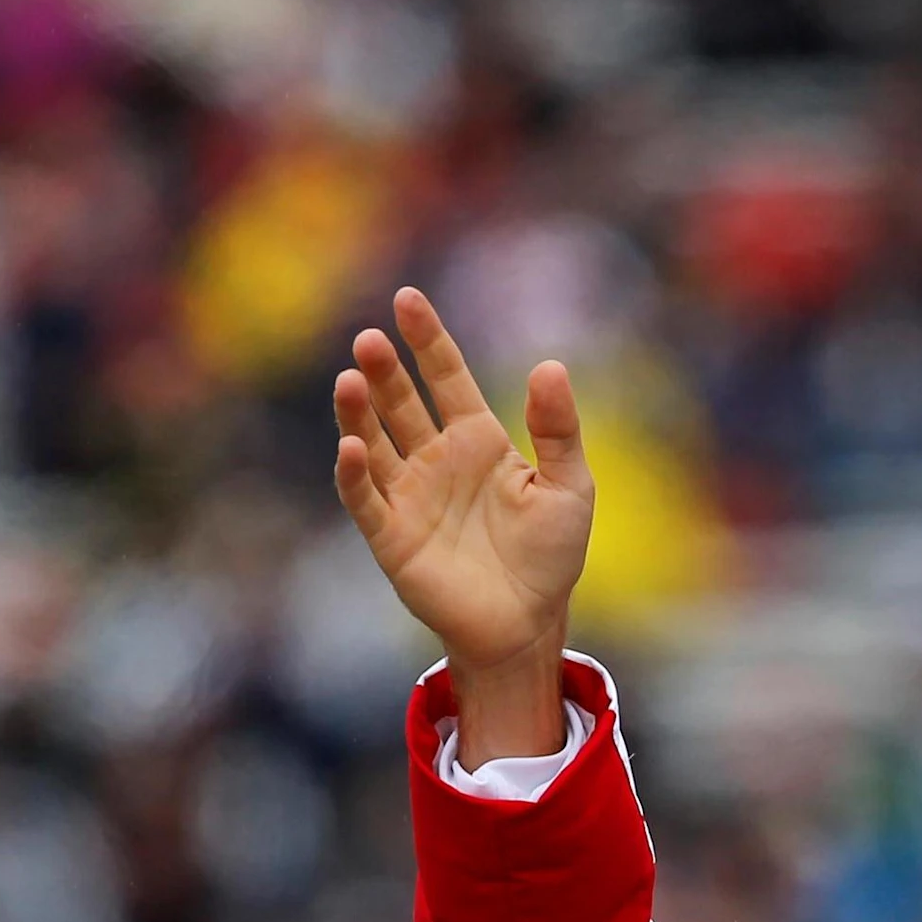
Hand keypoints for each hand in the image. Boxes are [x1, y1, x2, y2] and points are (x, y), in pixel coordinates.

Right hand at [334, 287, 591, 762]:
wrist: (529, 623)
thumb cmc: (551, 556)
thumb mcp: (570, 486)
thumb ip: (558, 429)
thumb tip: (550, 366)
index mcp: (478, 440)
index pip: (446, 377)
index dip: (427, 339)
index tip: (407, 298)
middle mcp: (436, 460)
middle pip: (401, 403)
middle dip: (385, 370)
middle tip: (371, 339)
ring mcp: (409, 496)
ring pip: (374, 442)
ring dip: (359, 412)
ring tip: (351, 378)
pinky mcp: (391, 536)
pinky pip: (365, 498)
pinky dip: (355, 473)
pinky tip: (352, 446)